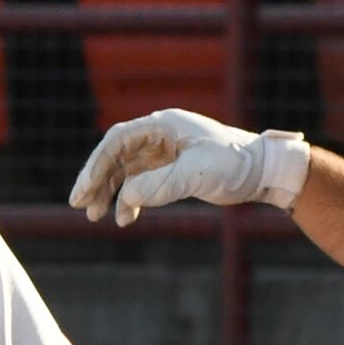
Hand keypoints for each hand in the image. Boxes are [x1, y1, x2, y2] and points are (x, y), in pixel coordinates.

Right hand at [70, 108, 310, 227]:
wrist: (263, 170)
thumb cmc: (233, 164)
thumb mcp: (195, 174)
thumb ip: (158, 185)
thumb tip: (124, 197)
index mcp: (163, 125)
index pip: (117, 141)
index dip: (96, 165)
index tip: (84, 191)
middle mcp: (160, 134)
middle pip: (115, 155)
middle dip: (96, 180)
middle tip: (80, 206)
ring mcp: (165, 151)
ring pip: (126, 170)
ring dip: (109, 192)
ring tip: (95, 216)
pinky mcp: (172, 168)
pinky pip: (141, 182)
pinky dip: (131, 199)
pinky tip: (125, 219)